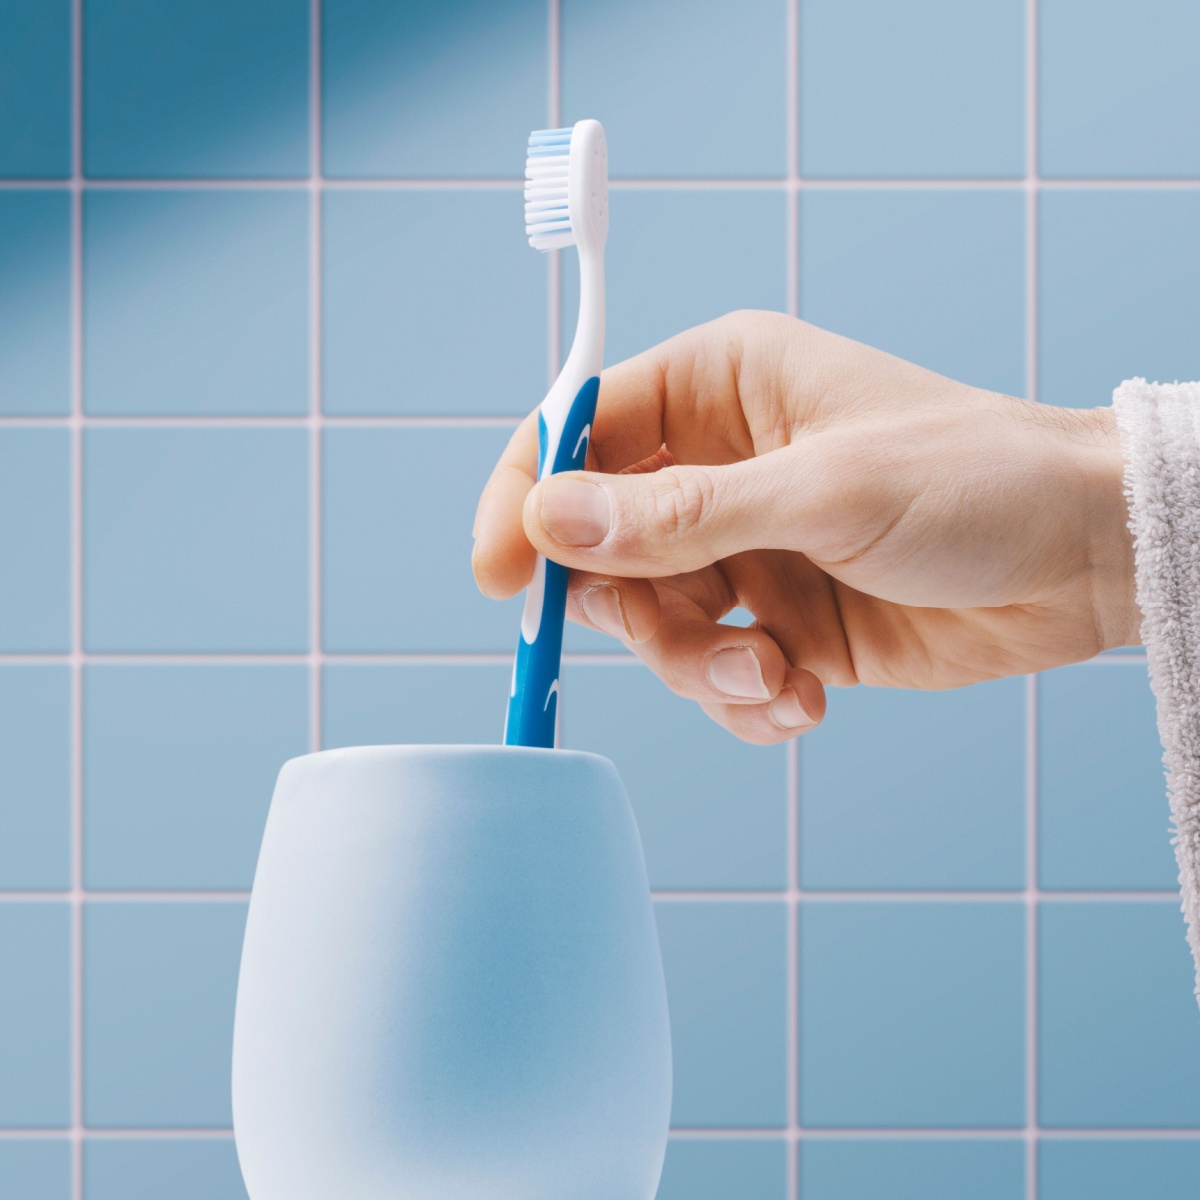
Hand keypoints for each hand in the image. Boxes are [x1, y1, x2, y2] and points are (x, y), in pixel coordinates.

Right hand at [473, 312, 1137, 743]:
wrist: (1086, 561)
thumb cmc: (976, 482)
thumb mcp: (825, 494)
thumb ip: (681, 517)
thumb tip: (549, 519)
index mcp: (719, 387)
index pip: (579, 434)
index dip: (527, 499)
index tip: (498, 578)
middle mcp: (719, 465)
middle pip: (604, 547)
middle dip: (642, 614)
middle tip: (705, 643)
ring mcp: (746, 547)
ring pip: (655, 623)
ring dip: (705, 668)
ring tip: (781, 680)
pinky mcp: (779, 617)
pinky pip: (715, 670)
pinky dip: (747, 699)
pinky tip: (804, 699)